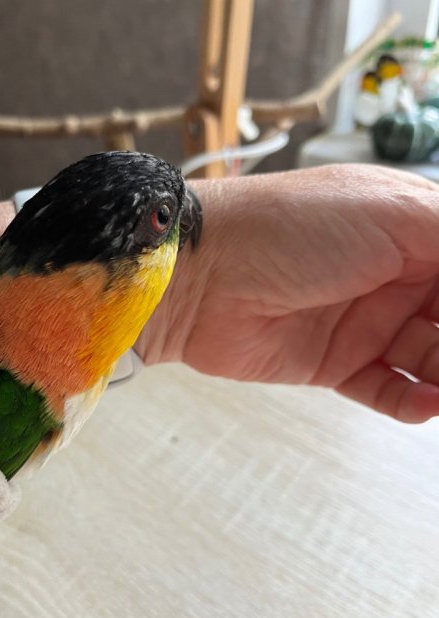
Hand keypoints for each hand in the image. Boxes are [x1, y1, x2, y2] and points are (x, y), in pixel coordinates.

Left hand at [136, 164, 438, 422]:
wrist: (201, 273)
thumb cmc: (287, 226)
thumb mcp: (394, 213)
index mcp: (413, 230)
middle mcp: (393, 275)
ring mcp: (364, 320)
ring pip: (433, 360)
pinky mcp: (334, 361)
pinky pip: (387, 390)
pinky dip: (412, 402)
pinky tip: (425, 405)